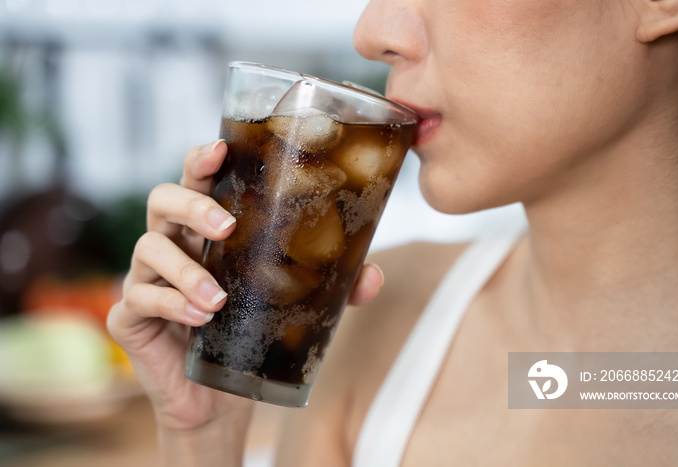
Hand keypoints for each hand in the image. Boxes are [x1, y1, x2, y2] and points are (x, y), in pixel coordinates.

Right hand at [107, 139, 383, 443]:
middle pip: (161, 199)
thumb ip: (332, 287)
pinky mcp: (130, 315)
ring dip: (185, 270)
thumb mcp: (294, 306)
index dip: (201, 160)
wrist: (218, 397)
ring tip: (219, 299)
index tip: (219, 149)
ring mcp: (145, 277)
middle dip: (191, 205)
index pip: (195, 180)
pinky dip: (171, 304)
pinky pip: (138, 297)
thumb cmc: (251, 335)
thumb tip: (372, 275)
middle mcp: (172, 244)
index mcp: (205, 231)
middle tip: (225, 226)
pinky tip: (200, 318)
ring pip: (148, 247)